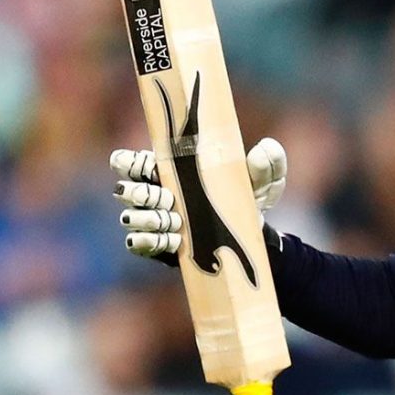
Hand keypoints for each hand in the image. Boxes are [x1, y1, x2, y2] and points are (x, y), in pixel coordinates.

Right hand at [110, 137, 286, 263]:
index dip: (130, 162)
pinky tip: (176, 240)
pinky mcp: (155, 246)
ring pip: (130, 217)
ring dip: (149, 218)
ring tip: (176, 221)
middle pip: (126, 189)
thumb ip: (268, 163)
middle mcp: (154, 193)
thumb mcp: (264, 181)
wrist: (252, 236)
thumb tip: (264, 149)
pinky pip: (138, 243)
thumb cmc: (248, 198)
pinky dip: (152, 241)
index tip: (150, 167)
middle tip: (169, 198)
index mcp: (168, 170)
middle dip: (142, 193)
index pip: (129, 161)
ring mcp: (152, 220)